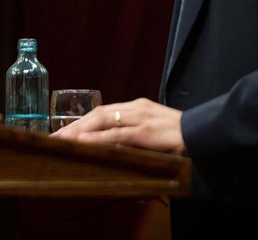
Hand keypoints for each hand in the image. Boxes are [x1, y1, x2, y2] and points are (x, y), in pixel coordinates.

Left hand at [52, 97, 185, 153]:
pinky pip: (117, 135)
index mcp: (137, 107)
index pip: (102, 113)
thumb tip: (115, 151)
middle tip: (52, 139)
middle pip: (97, 114)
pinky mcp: (146, 132)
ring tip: (60, 141)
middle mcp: (136, 108)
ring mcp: (141, 118)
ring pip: (103, 121)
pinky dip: (98, 139)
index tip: (63, 134)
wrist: (205, 132)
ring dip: (79, 132)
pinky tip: (84, 143)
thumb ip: (136, 138)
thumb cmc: (182, 136)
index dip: (81, 123)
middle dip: (73, 127)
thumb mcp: (155, 134)